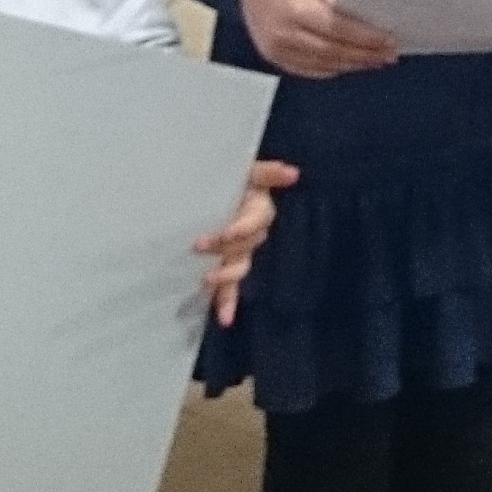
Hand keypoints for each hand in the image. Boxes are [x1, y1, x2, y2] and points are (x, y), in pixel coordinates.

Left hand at [195, 160, 298, 324]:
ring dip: (226, 276)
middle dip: (224, 248)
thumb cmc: (231, 180)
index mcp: (257, 209)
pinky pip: (230, 288)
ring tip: (206, 280)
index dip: (242, 229)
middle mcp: (252, 234)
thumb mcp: (247, 170)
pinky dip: (228, 302)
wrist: (207, 189)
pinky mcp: (226, 266)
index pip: (256, 221)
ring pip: (240, 268)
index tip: (225, 233)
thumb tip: (293, 173)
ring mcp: (240, 252)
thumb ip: (267, 171)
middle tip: (198, 245)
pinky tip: (225, 320)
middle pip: (247, 246)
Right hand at [239, 0, 400, 76]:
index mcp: (297, 10)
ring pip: (323, 64)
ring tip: (375, 61)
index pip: (341, 31)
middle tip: (390, 55)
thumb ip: (339, 4)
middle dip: (365, 55)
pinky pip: (308, 69)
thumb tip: (368, 24)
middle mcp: (285, 35)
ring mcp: (277, 50)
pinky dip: (332, 68)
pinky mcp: (273, 58)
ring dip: (352, 65)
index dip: (368, 39)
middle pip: (334, 52)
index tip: (391, 42)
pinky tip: (349, 64)